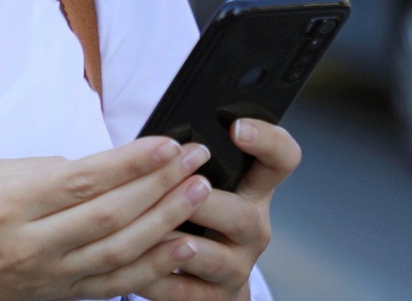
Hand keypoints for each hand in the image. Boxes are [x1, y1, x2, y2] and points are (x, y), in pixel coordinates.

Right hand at [0, 136, 215, 300]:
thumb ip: (44, 167)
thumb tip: (99, 166)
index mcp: (11, 201)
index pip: (85, 179)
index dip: (133, 161)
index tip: (169, 143)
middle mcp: (32, 241)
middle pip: (112, 214)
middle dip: (162, 184)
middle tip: (197, 161)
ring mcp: (49, 275)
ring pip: (121, 251)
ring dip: (167, 221)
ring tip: (200, 193)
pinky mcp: (60, 297)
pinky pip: (116, 285)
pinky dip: (154, 266)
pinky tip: (181, 245)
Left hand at [137, 120, 300, 300]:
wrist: (202, 277)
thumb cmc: (194, 215)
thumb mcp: (200, 182)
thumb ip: (188, 162)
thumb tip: (157, 142)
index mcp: (254, 189)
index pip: (282, 159)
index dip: (268, 141)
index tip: (236, 128)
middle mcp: (253, 228)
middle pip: (242, 215)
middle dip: (200, 203)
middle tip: (170, 189)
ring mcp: (237, 266)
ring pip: (211, 257)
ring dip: (173, 242)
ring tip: (144, 228)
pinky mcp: (215, 297)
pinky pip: (183, 292)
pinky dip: (155, 277)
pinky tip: (130, 263)